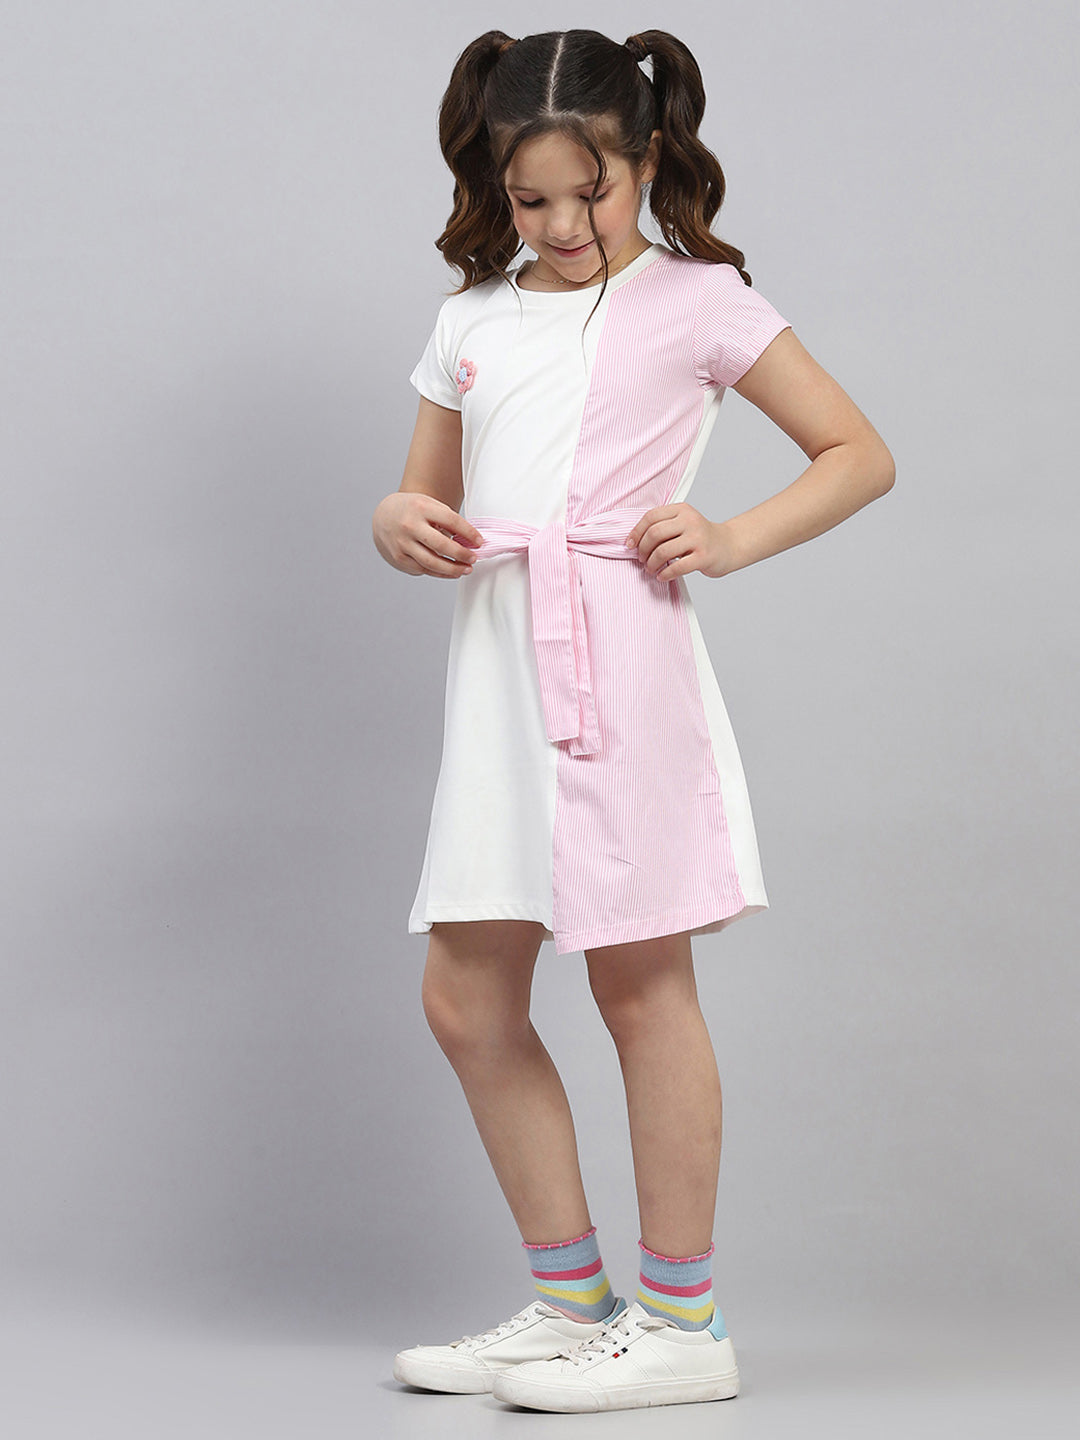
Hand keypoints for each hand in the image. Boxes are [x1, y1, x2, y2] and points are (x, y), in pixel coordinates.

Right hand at [372, 492, 483, 578]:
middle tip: (473, 558)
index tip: (480, 542)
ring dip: (453, 569)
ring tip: (466, 569)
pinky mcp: (398, 558)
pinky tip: (452, 572)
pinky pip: (423, 569)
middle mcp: (409, 526)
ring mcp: (402, 543)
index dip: (469, 533)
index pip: (451, 521)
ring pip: (432, 562)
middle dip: (461, 554)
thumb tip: (470, 541)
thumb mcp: (429, 505)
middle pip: (441, 545)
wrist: (384, 515)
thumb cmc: (412, 510)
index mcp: (421, 507)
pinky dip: (440, 573)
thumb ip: (447, 520)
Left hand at [623, 504, 738, 580]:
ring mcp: (698, 539)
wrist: (729, 546)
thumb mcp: (684, 522)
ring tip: (650, 569)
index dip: (636, 532)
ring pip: (663, 551)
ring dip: (651, 563)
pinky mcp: (704, 557)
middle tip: (642, 559)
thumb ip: (663, 526)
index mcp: (682, 509)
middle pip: (654, 533)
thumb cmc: (700, 537)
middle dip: (643, 550)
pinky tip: (661, 576)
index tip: (630, 545)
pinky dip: (664, 574)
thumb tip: (634, 541)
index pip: (651, 517)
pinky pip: (676, 567)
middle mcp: (690, 521)